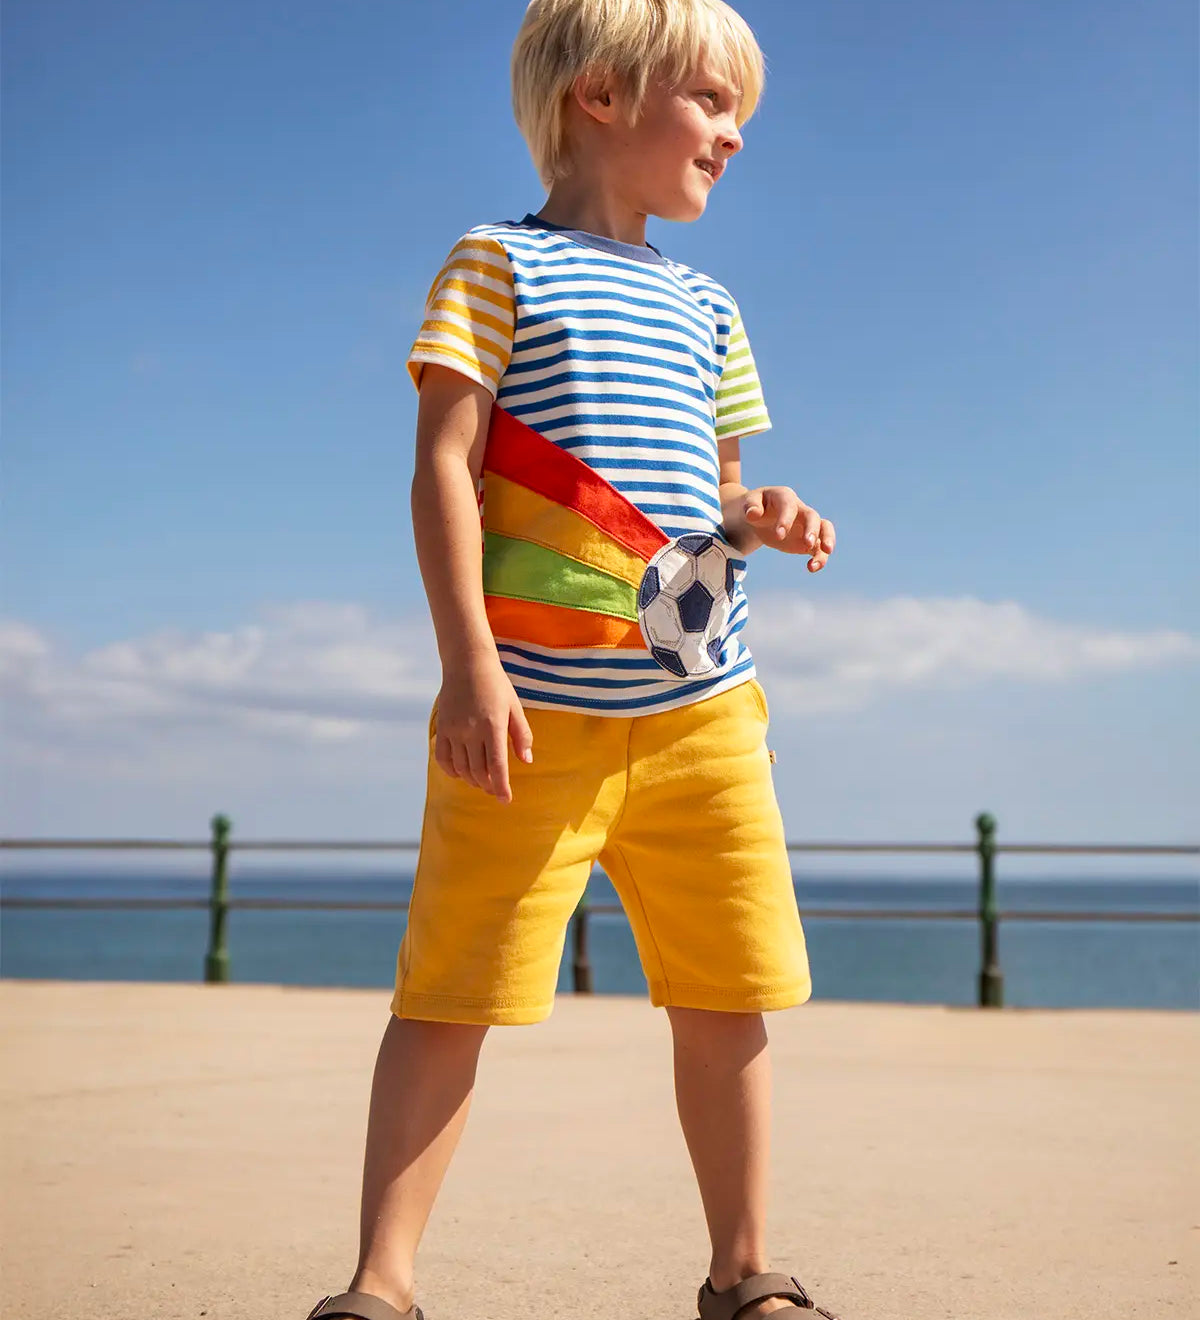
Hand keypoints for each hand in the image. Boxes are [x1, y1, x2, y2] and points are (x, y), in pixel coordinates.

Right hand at [433, 656, 532, 803]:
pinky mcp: (441, 728)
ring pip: (461, 768)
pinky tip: (461, 773)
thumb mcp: (515, 707)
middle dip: (489, 786)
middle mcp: (471, 731)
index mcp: (493, 726)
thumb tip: (526, 760)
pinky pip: (443, 758)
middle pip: (478, 771)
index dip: (501, 787)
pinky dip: (452, 771)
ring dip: (472, 780)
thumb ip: (522, 735)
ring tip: (482, 782)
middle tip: (496, 790)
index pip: (497, 766)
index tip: (506, 800)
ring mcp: (454, 730)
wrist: (467, 664)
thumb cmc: (496, 686)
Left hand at [742, 486, 835, 571]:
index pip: (789, 506)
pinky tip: (811, 568)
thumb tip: (753, 514)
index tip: (779, 535)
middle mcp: (800, 509)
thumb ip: (751, 507)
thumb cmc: (755, 507)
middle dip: (812, 530)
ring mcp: (806, 525)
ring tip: (825, 553)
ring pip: (825, 528)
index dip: (786, 519)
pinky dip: (820, 557)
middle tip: (808, 543)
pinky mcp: (808, 541)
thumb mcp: (749, 503)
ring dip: (828, 540)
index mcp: (785, 497)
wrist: (759, 517)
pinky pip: (819, 548)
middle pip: (813, 516)